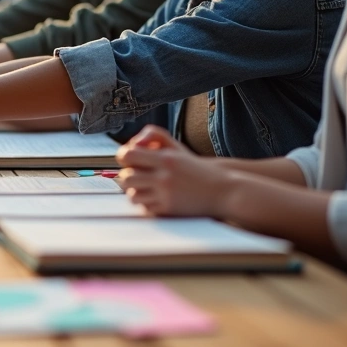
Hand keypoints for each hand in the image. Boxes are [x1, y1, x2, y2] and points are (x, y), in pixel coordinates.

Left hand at [116, 125, 233, 216]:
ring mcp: (166, 195)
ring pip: (133, 195)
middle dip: (126, 177)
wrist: (222, 190)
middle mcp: (164, 177)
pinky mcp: (169, 209)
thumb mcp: (178, 149)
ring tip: (140, 188)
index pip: (129, 155)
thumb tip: (134, 142)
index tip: (128, 160)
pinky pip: (145, 208)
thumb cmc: (195, 168)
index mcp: (166, 159)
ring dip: (134, 192)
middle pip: (127, 177)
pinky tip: (151, 198)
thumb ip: (156, 137)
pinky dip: (145, 203)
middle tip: (132, 176)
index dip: (124, 157)